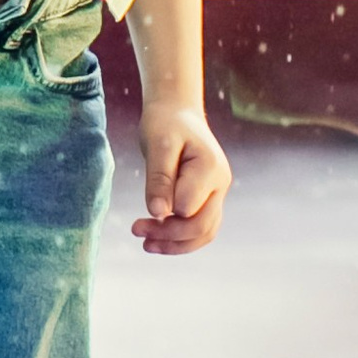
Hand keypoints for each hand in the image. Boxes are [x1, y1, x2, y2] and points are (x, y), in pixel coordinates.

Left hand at [132, 105, 230, 255]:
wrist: (176, 112)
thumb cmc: (165, 124)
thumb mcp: (158, 145)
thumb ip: (159, 179)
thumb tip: (158, 213)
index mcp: (210, 168)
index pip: (190, 209)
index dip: (166, 218)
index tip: (140, 218)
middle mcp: (220, 183)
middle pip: (201, 226)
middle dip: (168, 236)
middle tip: (136, 231)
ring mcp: (217, 192)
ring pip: (205, 232)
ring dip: (176, 244)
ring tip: (146, 244)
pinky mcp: (209, 198)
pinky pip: (201, 227)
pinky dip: (181, 238)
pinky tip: (158, 240)